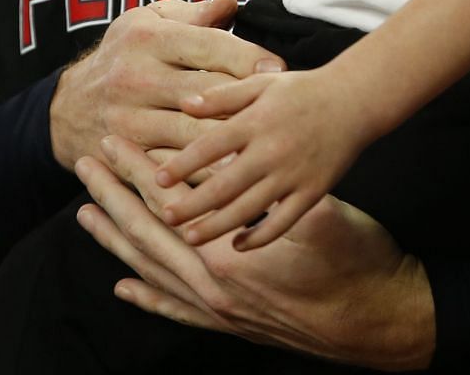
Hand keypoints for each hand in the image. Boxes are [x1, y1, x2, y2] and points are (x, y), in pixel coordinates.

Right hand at [48, 0, 284, 168]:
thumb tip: (233, 1)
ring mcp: (130, 123)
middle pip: (205, 93)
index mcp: (149, 39)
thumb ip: (194, 14)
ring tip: (269, 151)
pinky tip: (234, 186)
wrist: (64, 107)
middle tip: (285, 113)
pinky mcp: (126, 157)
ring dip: (232, 145)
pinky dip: (202, 180)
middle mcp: (137, 80)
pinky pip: (171, 171)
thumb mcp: (148, 22)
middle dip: (247, 103)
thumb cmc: (124, 56)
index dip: (247, 58)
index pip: (207, 47)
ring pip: (191, 136)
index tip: (280, 70)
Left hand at [76, 137, 434, 369]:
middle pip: (150, 235)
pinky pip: (177, 310)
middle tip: (85, 169)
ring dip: (119, 242)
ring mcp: (223, 310)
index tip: (114, 144)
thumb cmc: (360, 258)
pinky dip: (148, 296)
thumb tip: (215, 146)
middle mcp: (219, 284)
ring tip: (88, 217)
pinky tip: (127, 286)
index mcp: (234, 252)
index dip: (140, 171)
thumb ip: (267, 188)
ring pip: (155, 272)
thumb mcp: (319, 210)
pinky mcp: (234, 325)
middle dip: (114, 199)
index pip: (171, 202)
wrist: (384, 320)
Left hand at [155, 69, 372, 249]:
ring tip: (191, 237)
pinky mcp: (313, 191)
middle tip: (165, 217)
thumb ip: (222, 97)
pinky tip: (240, 244)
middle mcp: (272, 151)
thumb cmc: (303, 89)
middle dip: (191, 204)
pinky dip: (261, 236)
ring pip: (249, 209)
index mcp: (256, 122)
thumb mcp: (261, 83)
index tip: (156, 179)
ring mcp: (293, 175)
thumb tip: (184, 106)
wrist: (356, 100)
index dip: (182, 164)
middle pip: (223, 185)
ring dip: (217, 226)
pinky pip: (283, 221)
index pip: (210, 147)